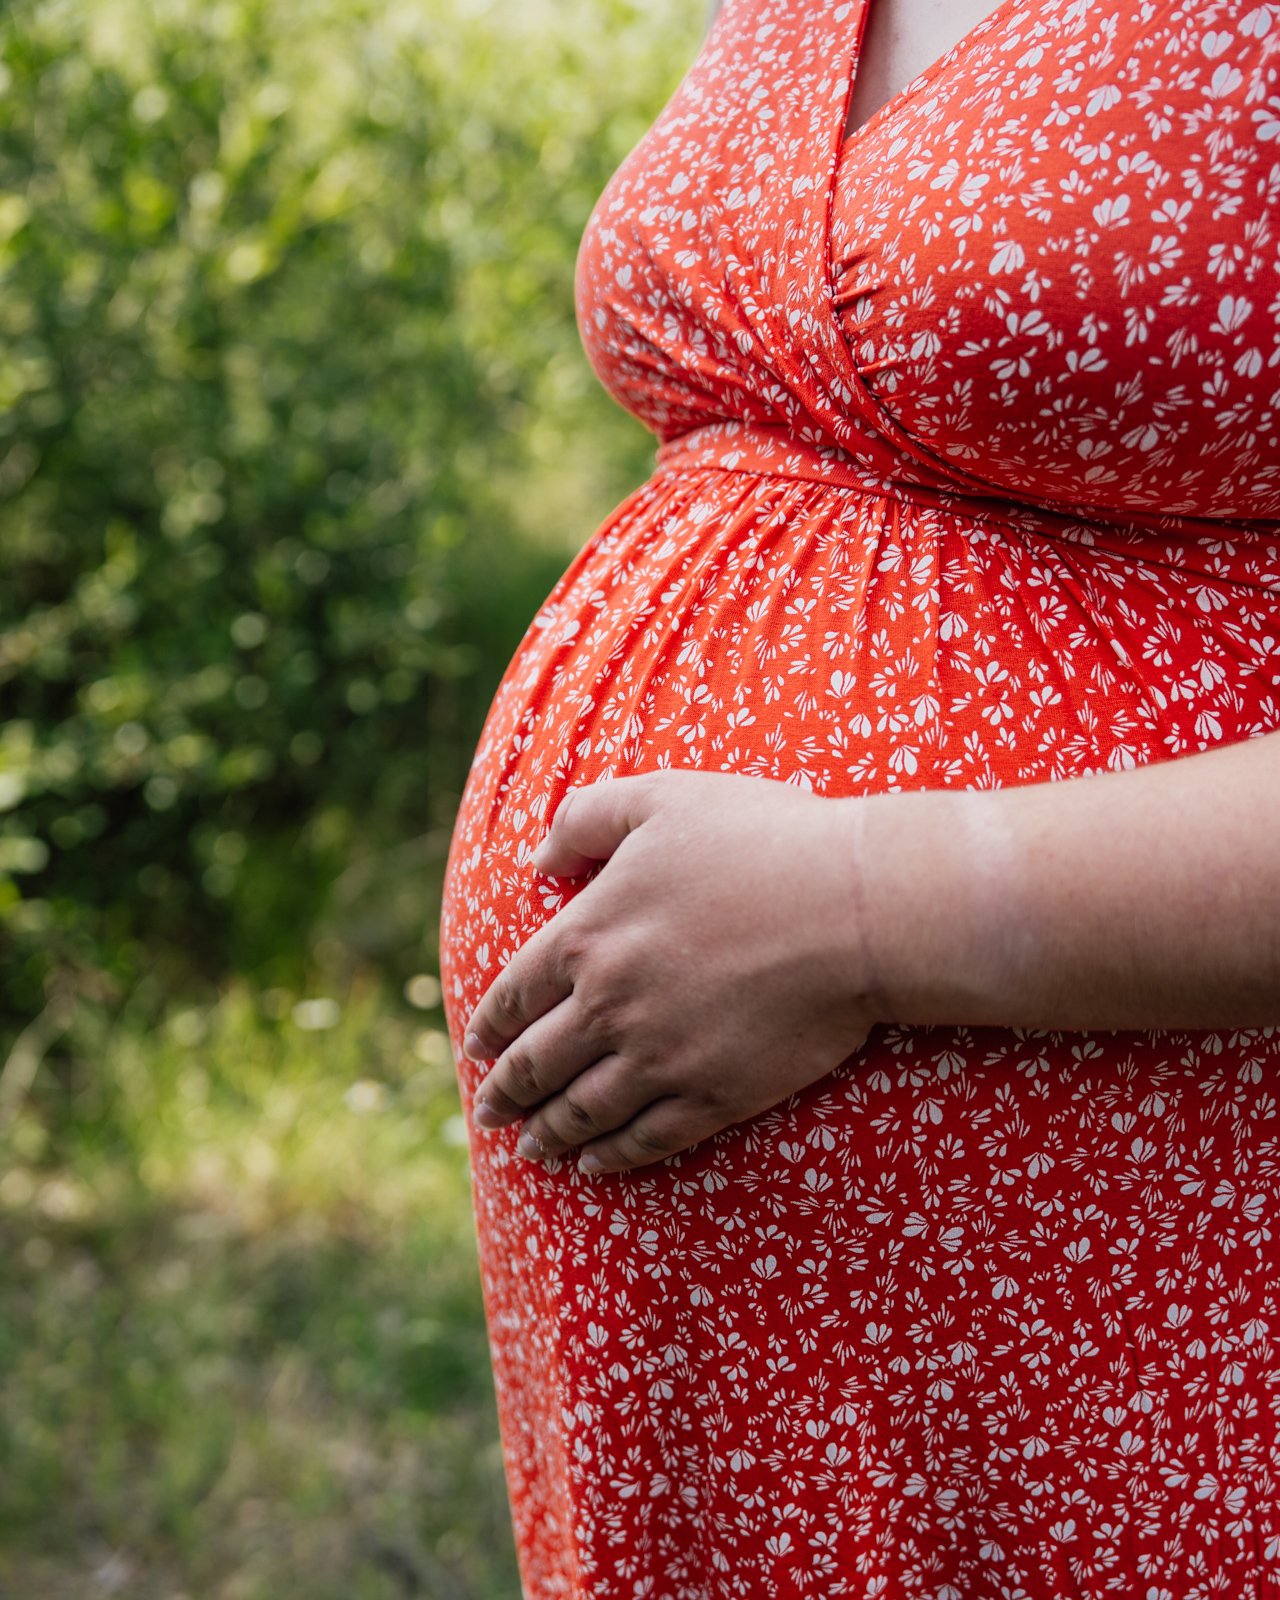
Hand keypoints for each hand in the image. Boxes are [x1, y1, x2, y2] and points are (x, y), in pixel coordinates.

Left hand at [463, 769, 886, 1173]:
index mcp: (587, 936)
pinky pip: (644, 1140)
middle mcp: (608, 1006)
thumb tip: (537, 857)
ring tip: (532, 1150)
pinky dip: (611, 1157)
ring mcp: (659, 1058)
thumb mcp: (661, 799)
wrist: (855, 908)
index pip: (514, 995)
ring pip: (582, 1111)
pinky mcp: (713, 1095)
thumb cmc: (762, 840)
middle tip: (488, 1114)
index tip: (478, 1048)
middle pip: (536, 1064)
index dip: (490, 1027)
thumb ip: (586, 818)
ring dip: (548, 1133)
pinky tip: (596, 1164)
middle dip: (504, 1094)